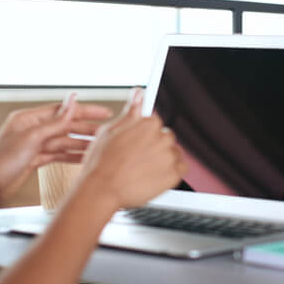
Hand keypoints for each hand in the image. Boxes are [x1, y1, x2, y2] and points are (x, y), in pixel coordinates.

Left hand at [0, 94, 113, 199]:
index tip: (104, 112)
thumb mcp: (32, 138)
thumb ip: (56, 121)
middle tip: (108, 132)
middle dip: (87, 129)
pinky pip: (58, 155)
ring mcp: (33, 145)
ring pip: (64, 141)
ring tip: (100, 146)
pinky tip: (85, 158)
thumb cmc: (1, 162)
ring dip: (82, 144)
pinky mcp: (34, 159)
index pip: (63, 110)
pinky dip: (71, 156)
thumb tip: (72, 100)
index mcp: (28, 119)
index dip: (85, 111)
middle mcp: (31, 129)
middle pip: (65, 126)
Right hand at [77, 88, 186, 209]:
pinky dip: (173, 171)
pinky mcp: (174, 174)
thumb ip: (130, 112)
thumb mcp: (110, 131)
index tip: (138, 143)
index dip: (144, 135)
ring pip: (173, 152)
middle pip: (166, 137)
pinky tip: (156, 175)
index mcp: (148, 124)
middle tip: (138, 158)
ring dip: (164, 158)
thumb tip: (138, 93)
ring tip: (144, 169)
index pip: (155, 123)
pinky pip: (182, 168)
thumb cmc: (101, 163)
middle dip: (155, 146)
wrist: (102, 190)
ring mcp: (169, 156)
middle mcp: (162, 138)